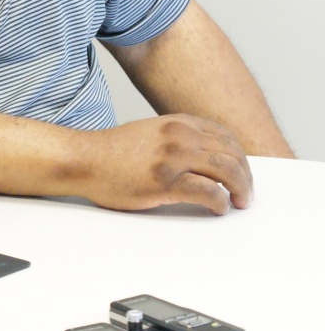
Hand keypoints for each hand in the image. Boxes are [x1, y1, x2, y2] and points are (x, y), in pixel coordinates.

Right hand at [79, 115, 252, 214]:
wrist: (84, 160)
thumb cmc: (112, 153)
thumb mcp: (151, 133)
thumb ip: (178, 139)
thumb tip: (207, 158)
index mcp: (177, 123)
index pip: (225, 137)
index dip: (239, 157)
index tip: (241, 173)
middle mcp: (179, 135)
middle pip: (232, 154)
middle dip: (246, 177)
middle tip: (245, 194)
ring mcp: (173, 158)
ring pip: (228, 171)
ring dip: (241, 189)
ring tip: (239, 202)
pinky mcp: (165, 182)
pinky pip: (209, 192)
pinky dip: (220, 203)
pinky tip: (218, 208)